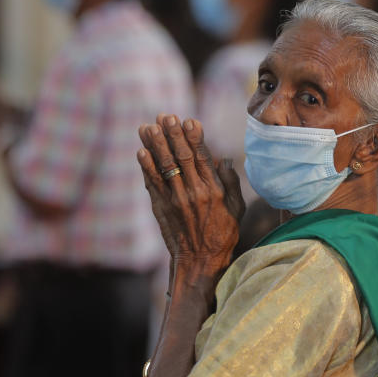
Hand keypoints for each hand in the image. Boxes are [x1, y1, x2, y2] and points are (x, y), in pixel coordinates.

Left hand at [137, 116, 240, 273]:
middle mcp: (193, 192)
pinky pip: (152, 183)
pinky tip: (140, 151)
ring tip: (147, 127)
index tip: (189, 120)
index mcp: (214, 190)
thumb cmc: (224, 233)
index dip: (194, 138)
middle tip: (165, 116)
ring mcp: (175, 200)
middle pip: (180, 157)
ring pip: (163, 167)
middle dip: (172, 135)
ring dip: (154, 145)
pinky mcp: (161, 207)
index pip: (202, 157)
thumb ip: (231, 182)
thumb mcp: (237, 208)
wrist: (201, 260)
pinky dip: (146, 167)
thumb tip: (224, 158)